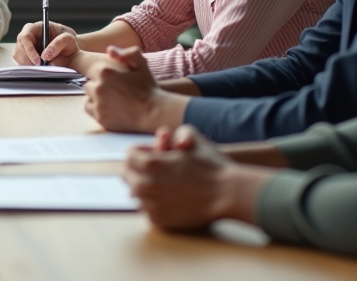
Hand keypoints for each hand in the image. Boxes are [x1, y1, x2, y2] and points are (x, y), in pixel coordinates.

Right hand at [12, 20, 78, 65]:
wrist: (69, 49)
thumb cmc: (67, 40)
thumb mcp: (67, 38)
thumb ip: (57, 44)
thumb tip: (45, 55)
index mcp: (35, 28)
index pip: (25, 37)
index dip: (29, 50)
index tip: (38, 61)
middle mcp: (27, 36)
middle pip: (20, 49)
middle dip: (29, 60)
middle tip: (40, 68)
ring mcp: (24, 46)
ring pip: (19, 57)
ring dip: (29, 65)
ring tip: (42, 69)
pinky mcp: (24, 56)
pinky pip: (21, 63)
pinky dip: (29, 68)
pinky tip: (38, 69)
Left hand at [83, 46, 162, 132]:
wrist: (154, 113)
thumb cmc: (148, 88)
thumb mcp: (142, 65)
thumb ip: (127, 53)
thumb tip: (110, 50)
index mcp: (105, 72)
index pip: (93, 70)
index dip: (103, 75)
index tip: (114, 80)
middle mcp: (99, 87)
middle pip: (89, 84)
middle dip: (98, 85)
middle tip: (114, 90)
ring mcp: (98, 103)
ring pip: (89, 96)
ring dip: (96, 96)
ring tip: (112, 99)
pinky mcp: (100, 117)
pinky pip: (89, 108)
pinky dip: (95, 108)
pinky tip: (108, 107)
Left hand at [123, 125, 266, 229]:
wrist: (228, 194)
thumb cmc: (211, 165)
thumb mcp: (191, 138)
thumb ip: (168, 135)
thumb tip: (157, 142)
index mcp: (150, 164)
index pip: (129, 157)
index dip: (141, 153)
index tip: (152, 154)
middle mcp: (146, 185)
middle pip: (128, 176)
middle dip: (139, 171)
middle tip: (155, 171)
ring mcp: (152, 205)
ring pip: (136, 195)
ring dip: (146, 189)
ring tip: (163, 185)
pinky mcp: (160, 221)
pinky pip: (147, 211)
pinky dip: (154, 206)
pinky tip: (169, 200)